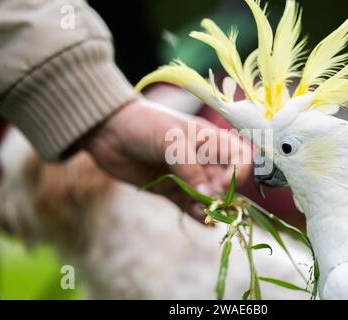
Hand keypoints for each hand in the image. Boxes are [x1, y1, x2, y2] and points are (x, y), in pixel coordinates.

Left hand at [81, 98, 251, 219]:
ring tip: (208, 217)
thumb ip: (191, 169)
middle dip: (225, 195)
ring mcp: (188, 177)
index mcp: (210, 140)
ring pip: (210, 198)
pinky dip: (200, 216)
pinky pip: (191, 206)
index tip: (223, 184)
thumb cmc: (144, 126)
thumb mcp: (172, 141)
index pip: (239, 157)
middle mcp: (203, 159)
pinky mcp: (172, 191)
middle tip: (214, 205)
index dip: (238, 172)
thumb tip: (209, 197)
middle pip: (227, 182)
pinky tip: (204, 222)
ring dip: (213, 208)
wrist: (108, 131)